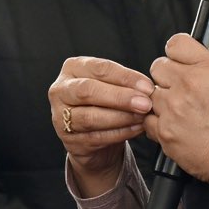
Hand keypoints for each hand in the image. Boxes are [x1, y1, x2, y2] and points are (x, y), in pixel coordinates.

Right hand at [50, 56, 153, 195]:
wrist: (93, 135)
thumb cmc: (105, 103)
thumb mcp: (112, 86)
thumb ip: (125, 84)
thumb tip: (148, 89)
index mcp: (72, 69)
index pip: (99, 69)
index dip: (125, 77)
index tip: (147, 87)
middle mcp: (61, 90)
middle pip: (88, 91)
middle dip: (120, 97)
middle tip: (145, 104)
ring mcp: (60, 116)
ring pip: (90, 117)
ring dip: (120, 118)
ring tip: (142, 118)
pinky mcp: (69, 139)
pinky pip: (95, 137)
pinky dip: (119, 133)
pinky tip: (136, 129)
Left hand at [144, 34, 208, 186]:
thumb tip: (201, 59)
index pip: (176, 44)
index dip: (176, 53)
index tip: (178, 61)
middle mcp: (188, 84)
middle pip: (157, 67)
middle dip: (166, 77)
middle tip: (177, 89)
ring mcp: (173, 108)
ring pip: (150, 94)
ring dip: (161, 101)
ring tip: (178, 111)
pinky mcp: (164, 131)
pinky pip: (147, 119)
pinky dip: (156, 122)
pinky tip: (172, 126)